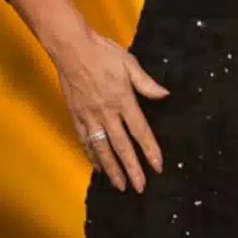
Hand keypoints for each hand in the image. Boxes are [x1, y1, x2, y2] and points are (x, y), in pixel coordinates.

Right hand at [54, 29, 168, 192]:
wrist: (72, 49)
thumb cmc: (103, 53)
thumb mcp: (130, 64)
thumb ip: (147, 83)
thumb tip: (165, 95)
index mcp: (123, 100)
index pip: (140, 131)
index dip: (150, 150)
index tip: (158, 166)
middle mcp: (106, 113)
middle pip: (122, 147)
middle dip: (132, 169)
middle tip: (139, 187)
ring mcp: (89, 117)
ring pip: (102, 149)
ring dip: (112, 169)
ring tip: (120, 185)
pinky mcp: (76, 116)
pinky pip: (85, 141)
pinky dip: (92, 156)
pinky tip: (98, 166)